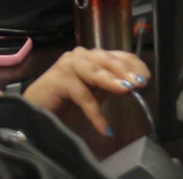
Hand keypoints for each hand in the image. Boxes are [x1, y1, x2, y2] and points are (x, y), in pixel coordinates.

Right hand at [23, 47, 150, 138]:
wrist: (36, 111)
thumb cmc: (66, 103)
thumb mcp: (95, 94)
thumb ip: (111, 87)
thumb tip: (135, 87)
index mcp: (94, 57)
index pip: (120, 56)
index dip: (135, 66)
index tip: (146, 80)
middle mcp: (82, 55)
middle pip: (109, 59)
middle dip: (126, 71)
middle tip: (140, 83)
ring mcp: (69, 64)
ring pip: (95, 70)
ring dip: (112, 80)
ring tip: (127, 90)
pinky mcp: (58, 79)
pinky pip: (81, 95)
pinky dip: (94, 112)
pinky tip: (104, 127)